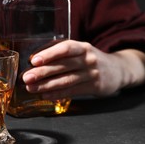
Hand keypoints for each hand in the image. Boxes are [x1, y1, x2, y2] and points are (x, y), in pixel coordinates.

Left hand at [22, 40, 144, 99]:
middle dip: (42, 72)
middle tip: (26, 78)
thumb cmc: (89, 59)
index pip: (65, 48)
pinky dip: (57, 94)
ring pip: (66, 80)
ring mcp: (92, 74)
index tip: (33, 60)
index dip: (49, 54)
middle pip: (63, 66)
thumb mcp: (80, 51)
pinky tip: (45, 95)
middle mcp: (88, 59)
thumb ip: (61, 54)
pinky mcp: (94, 87)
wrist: (118, 70)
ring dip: (46, 85)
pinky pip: (72, 91)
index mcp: (82, 47)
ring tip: (31, 88)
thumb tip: (34, 62)